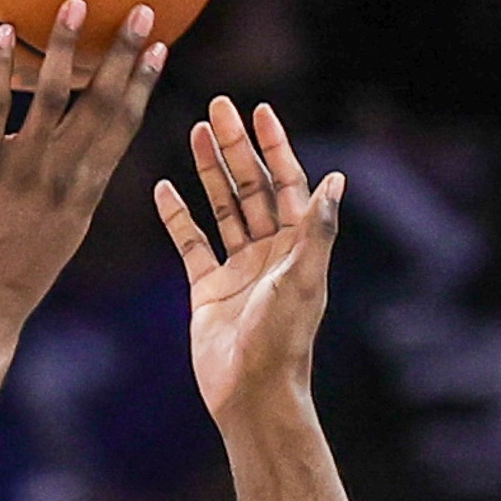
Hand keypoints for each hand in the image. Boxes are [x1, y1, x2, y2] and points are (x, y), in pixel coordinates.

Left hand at [0, 0, 163, 330]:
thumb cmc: (16, 271)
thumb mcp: (61, 230)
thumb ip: (72, 185)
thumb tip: (75, 149)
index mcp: (87, 189)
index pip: (124, 126)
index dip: (143, 82)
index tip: (160, 45)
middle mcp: (63, 175)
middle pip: (102, 104)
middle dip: (123, 54)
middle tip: (141, 7)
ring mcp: (23, 170)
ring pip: (53, 99)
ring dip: (66, 48)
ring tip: (75, 3)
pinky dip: (0, 71)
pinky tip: (2, 32)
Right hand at [156, 96, 345, 423]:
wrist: (251, 393)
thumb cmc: (283, 339)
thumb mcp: (304, 279)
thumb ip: (317, 229)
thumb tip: (337, 179)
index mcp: (297, 245)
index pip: (287, 182)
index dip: (275, 145)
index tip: (259, 110)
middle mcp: (270, 251)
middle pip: (252, 187)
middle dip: (236, 147)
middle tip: (217, 107)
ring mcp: (238, 267)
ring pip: (223, 208)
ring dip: (210, 172)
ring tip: (195, 132)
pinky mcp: (207, 288)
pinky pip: (191, 243)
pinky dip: (177, 216)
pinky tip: (163, 188)